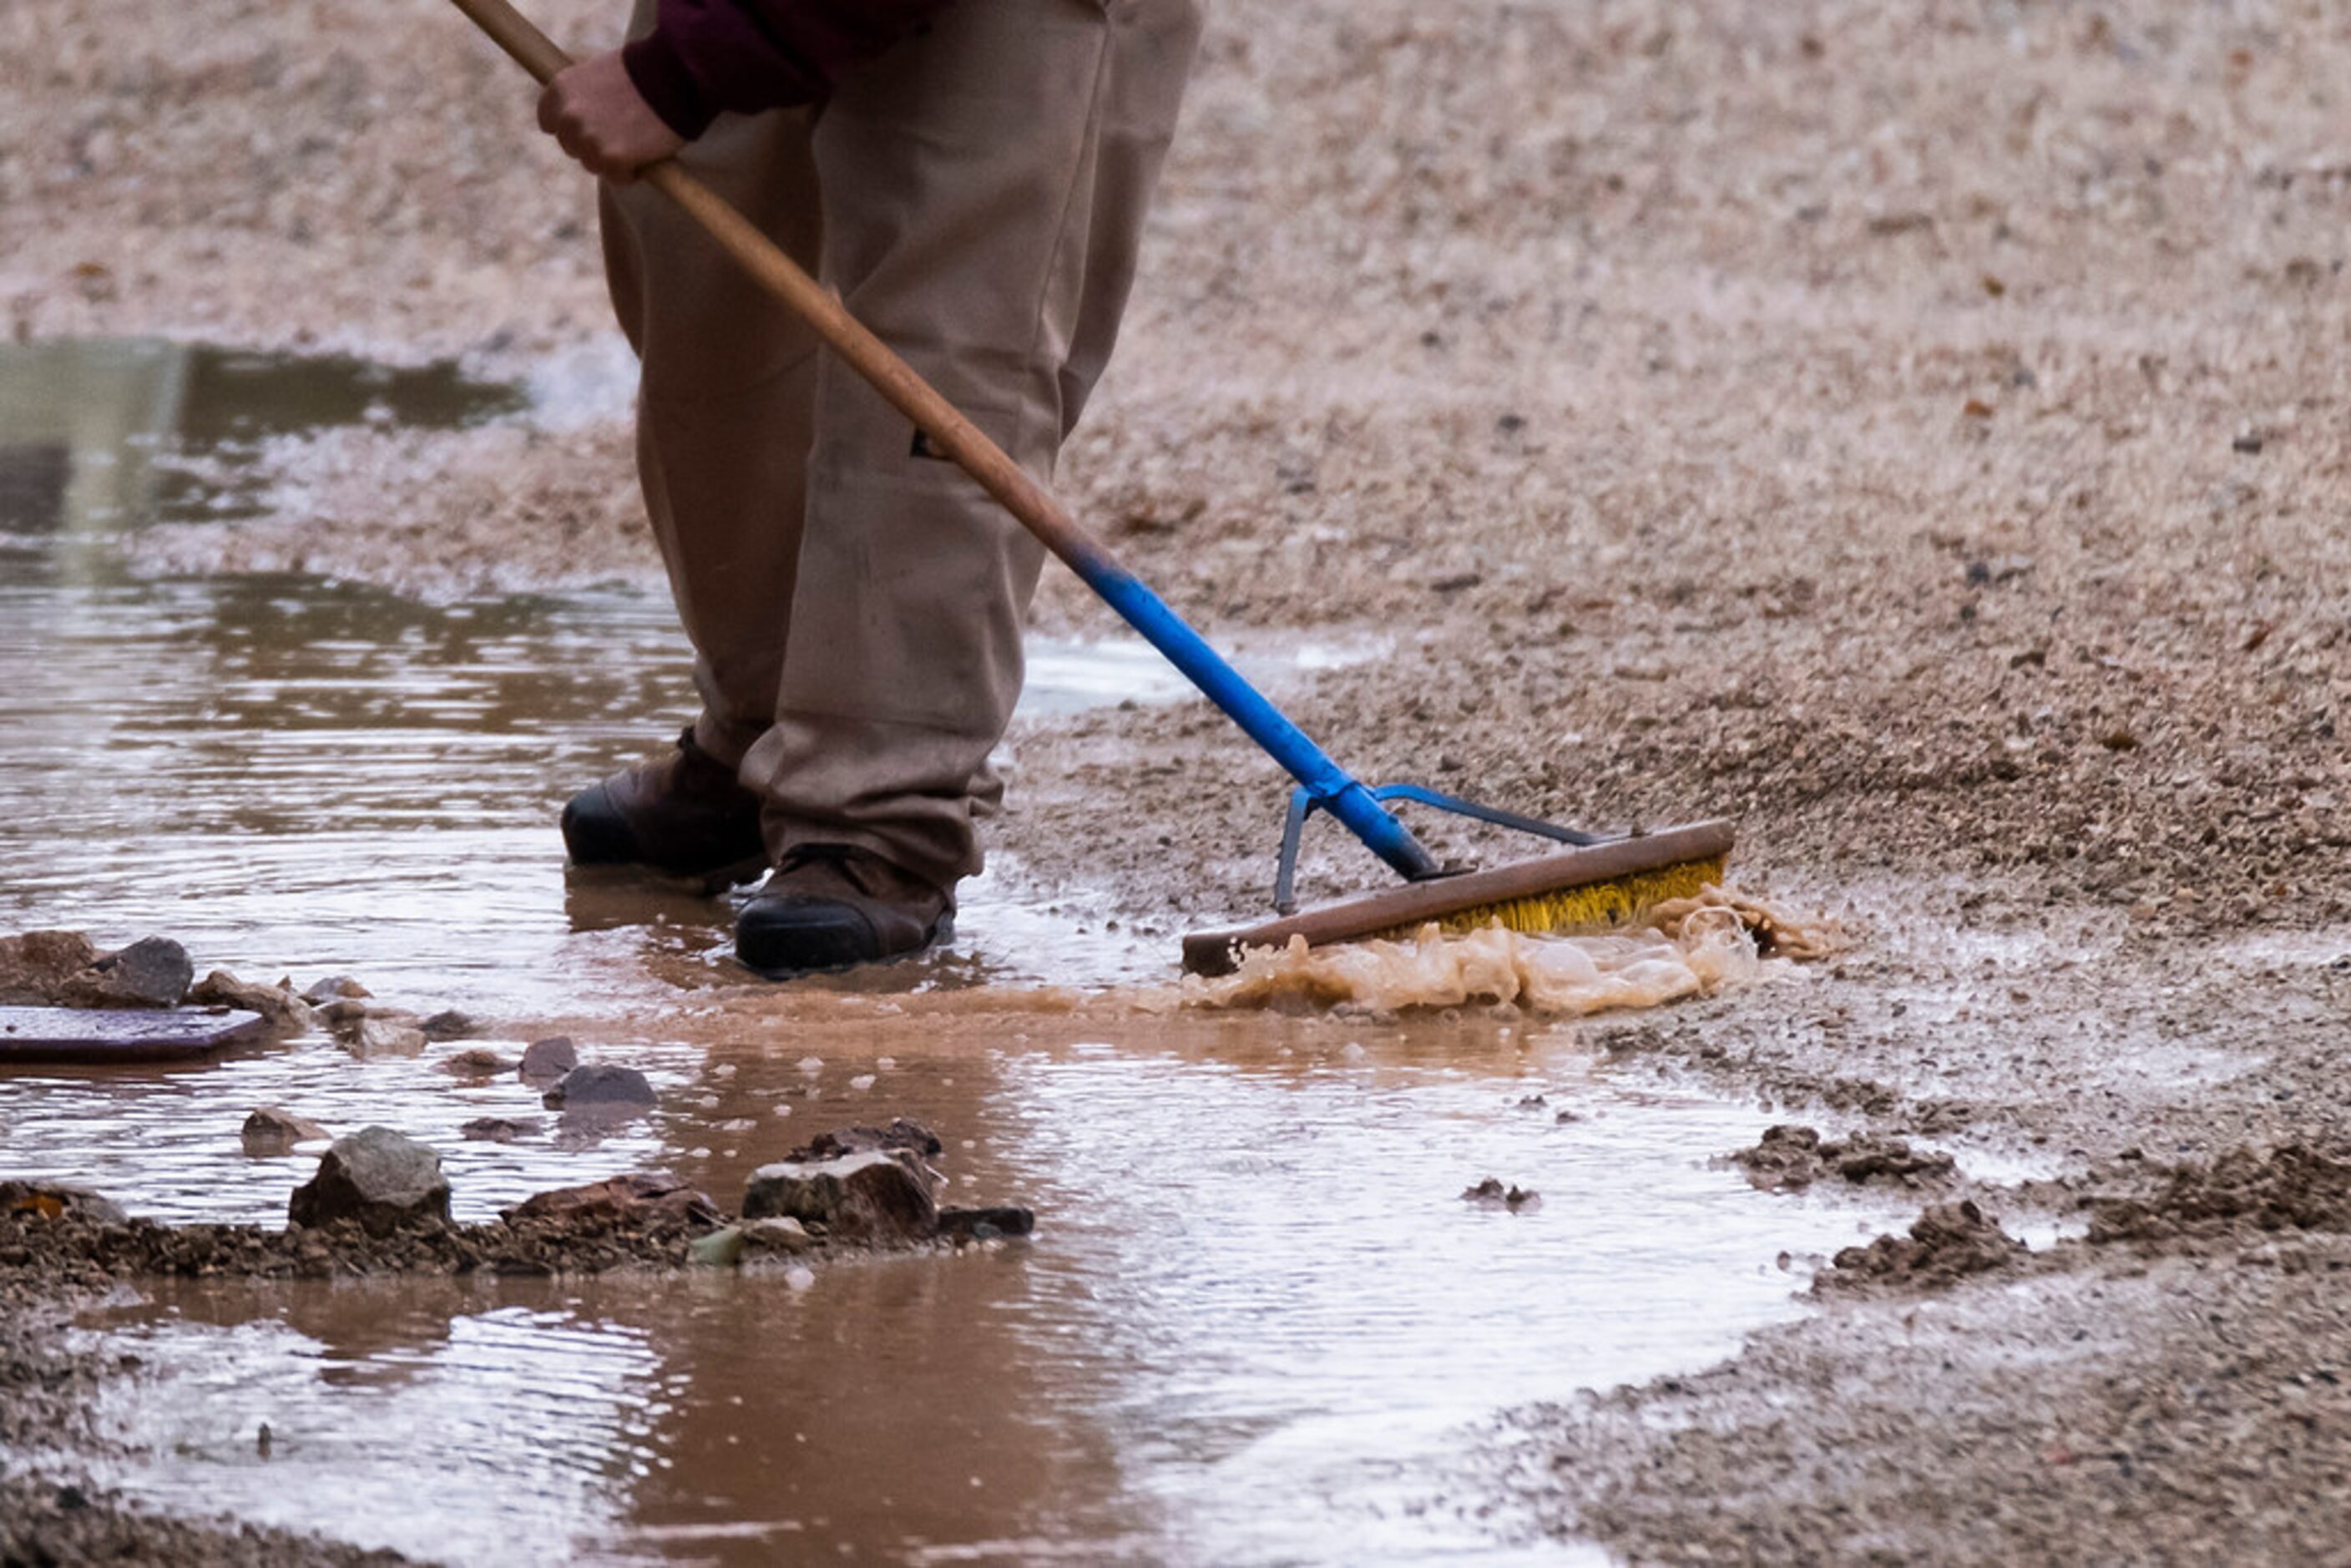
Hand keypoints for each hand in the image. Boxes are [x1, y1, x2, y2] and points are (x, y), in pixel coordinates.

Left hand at [537, 50, 683, 183]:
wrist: (676, 76)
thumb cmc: (645, 71)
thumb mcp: (601, 72)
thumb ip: (584, 94)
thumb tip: (579, 116)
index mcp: (561, 89)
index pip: (548, 122)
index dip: (570, 127)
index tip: (588, 128)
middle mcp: (568, 115)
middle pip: (572, 147)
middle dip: (592, 145)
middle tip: (622, 134)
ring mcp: (589, 139)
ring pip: (593, 165)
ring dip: (612, 160)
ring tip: (637, 141)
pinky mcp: (612, 159)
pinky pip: (618, 178)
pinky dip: (631, 173)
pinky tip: (646, 154)